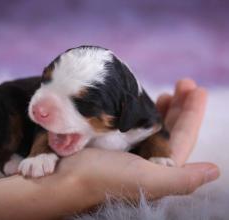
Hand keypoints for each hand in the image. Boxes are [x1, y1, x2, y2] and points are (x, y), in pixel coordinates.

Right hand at [56, 79, 218, 201]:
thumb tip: (215, 171)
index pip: (183, 137)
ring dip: (161, 107)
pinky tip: (139, 102)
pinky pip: (132, 123)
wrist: (62, 180)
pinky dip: (139, 110)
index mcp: (158, 171)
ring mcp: (128, 151)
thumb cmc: (103, 179)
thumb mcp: (146, 180)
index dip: (192, 114)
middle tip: (183, 83)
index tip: (197, 88)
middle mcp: (145, 161)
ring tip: (167, 92)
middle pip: (170, 129)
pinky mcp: (111, 143)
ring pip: (151, 125)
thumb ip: (181, 179)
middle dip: (179, 106)